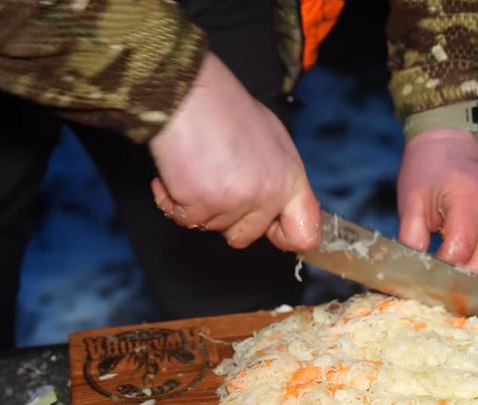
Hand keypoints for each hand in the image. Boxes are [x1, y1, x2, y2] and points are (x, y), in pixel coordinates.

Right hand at [148, 53, 320, 251]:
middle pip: (246, 236)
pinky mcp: (202, 205)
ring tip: (196, 164)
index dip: (284, 236)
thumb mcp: (271, 139)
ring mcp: (235, 202)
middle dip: (226, 218)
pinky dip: (172, 200)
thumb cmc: (225, 108)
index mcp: (290, 179)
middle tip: (215, 183)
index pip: (305, 233)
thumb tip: (274, 205)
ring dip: (198, 203)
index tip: (269, 229)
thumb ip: (277, 177)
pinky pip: (183, 218)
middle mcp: (268, 195)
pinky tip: (174, 173)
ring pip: (211, 227)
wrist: (189, 94)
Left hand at [396, 127, 477, 276]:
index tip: (425, 283)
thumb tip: (407, 274)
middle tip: (441, 291)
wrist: (450, 137)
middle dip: (466, 280)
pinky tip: (466, 270)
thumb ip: (411, 239)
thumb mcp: (411, 201)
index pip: (460, 249)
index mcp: (468, 199)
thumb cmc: (426, 166)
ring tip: (453, 285)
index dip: (443, 271)